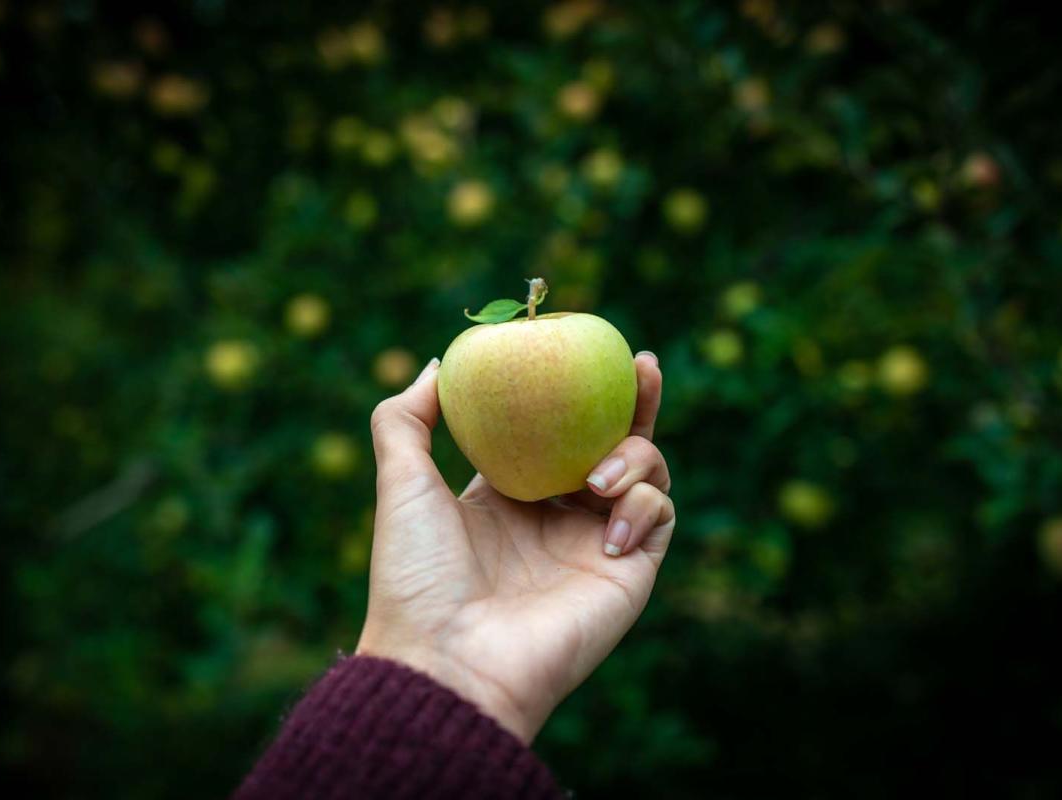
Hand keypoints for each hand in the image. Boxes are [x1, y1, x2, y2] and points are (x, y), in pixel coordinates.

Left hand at [356, 352, 673, 742]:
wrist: (448, 662)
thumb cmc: (417, 577)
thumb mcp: (401, 484)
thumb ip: (407, 419)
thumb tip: (437, 363)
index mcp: (509, 495)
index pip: (557, 431)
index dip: (576, 393)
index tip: (587, 348)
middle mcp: (558, 515)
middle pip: (614, 442)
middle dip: (635, 401)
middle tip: (639, 364)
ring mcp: (595, 544)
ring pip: (646, 473)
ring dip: (634, 456)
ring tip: (597, 476)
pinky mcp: (629, 574)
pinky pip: (660, 518)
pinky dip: (643, 507)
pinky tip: (605, 528)